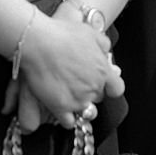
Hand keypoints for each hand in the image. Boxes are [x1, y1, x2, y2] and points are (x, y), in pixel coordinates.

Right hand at [5, 16, 113, 131]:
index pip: (117, 89)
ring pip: (85, 112)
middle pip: (98, 98)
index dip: (109, 86)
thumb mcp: (89, 32)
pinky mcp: (61, 108)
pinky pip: (69, 122)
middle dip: (90, 91)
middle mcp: (93, 88)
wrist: (38, 42)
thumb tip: (106, 51)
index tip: (103, 84)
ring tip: (68, 94)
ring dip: (79, 106)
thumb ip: (102, 44)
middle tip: (76, 81)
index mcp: (103, 71)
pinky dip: (65, 116)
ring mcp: (78, 100)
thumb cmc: (62, 34)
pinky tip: (59, 105)